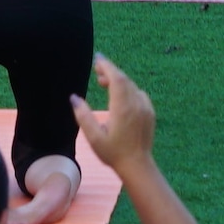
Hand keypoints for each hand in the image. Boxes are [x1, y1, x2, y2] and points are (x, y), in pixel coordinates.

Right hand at [77, 55, 158, 175]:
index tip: (97, 58)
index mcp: (122, 107)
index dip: (107, 65)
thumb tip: (73, 98)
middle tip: (97, 71)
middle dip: (110, 71)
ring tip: (103, 82)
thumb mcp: (94, 137)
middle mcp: (136, 103)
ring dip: (118, 80)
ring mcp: (145, 107)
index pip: (116, 78)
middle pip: (124, 79)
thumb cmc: (113, 153)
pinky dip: (128, 88)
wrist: (137, 165)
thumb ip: (83, 116)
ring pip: (131, 85)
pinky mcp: (149, 112)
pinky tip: (119, 96)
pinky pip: (138, 93)